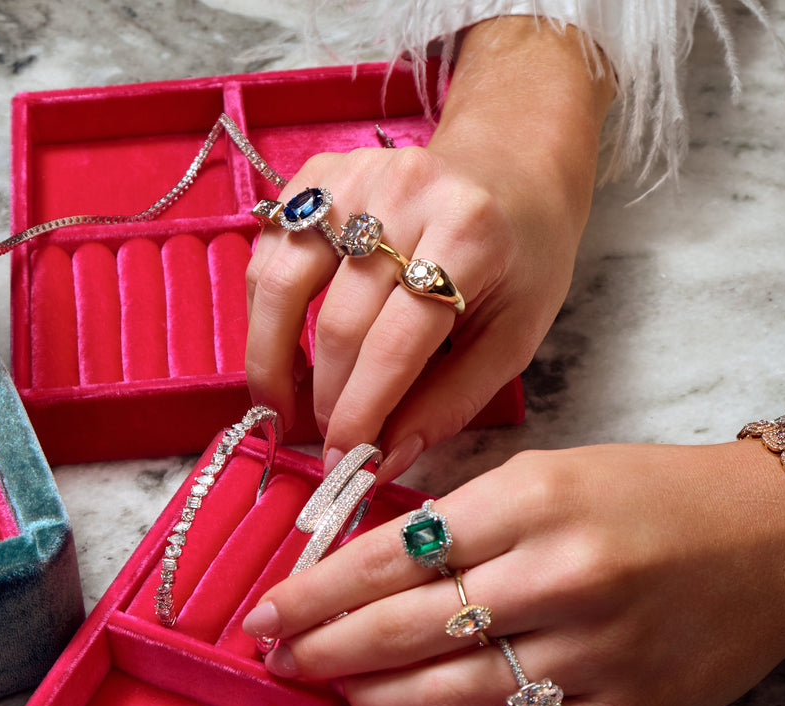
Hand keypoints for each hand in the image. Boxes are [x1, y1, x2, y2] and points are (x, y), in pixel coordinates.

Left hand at [242, 443, 784, 705]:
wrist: (772, 541)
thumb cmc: (651, 495)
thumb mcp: (549, 475)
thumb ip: (461, 520)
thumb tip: (368, 568)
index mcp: (531, 501)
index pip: (391, 555)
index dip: (314, 591)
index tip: (266, 613)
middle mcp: (557, 578)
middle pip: (403, 631)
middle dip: (323, 649)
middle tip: (278, 660)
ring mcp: (590, 655)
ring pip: (445, 697)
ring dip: (372, 698)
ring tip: (336, 689)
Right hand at [245, 18, 614, 481]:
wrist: (514, 166)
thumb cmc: (522, 258)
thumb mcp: (514, 337)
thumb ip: (451, 402)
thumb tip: (386, 459)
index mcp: (469, 235)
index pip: (396, 344)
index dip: (362, 413)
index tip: (346, 461)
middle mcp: (406, 194)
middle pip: (338, 321)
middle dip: (325, 399)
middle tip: (327, 444)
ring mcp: (355, 175)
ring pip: (282, 281)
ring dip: (270, 358)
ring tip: (280, 405)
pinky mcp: (321, 170)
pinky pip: (270, 249)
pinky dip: (263, 308)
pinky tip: (278, 346)